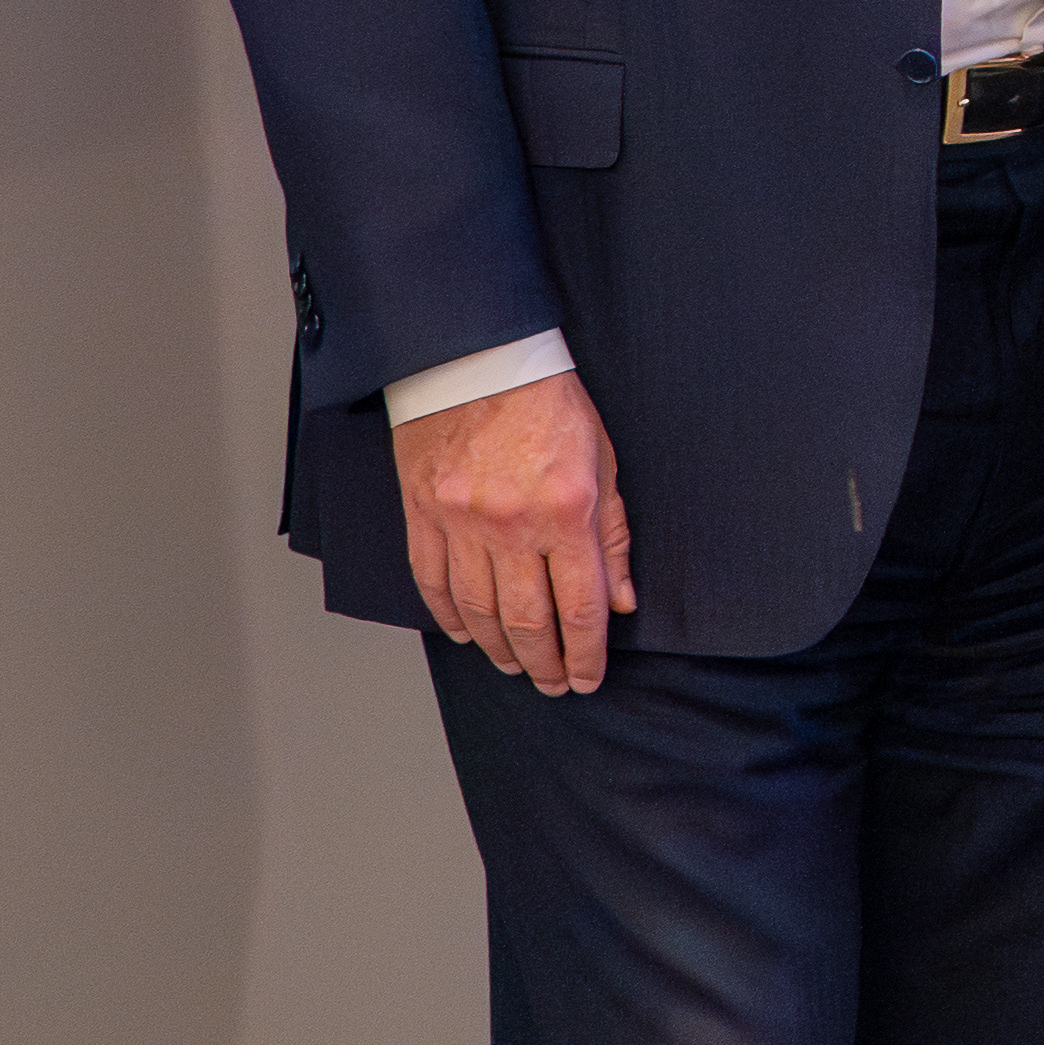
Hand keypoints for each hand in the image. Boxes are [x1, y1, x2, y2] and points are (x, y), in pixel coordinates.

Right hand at [394, 367, 634, 692]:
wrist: (478, 359)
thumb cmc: (549, 403)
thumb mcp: (604, 462)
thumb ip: (613, 535)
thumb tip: (621, 599)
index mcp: (565, 511)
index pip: (579, 606)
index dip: (584, 652)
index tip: (587, 678)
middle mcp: (510, 525)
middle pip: (526, 619)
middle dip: (543, 662)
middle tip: (552, 684)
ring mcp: (460, 523)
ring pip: (477, 610)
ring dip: (498, 648)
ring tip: (515, 666)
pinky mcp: (422, 514)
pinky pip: (433, 581)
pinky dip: (449, 616)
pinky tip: (466, 634)